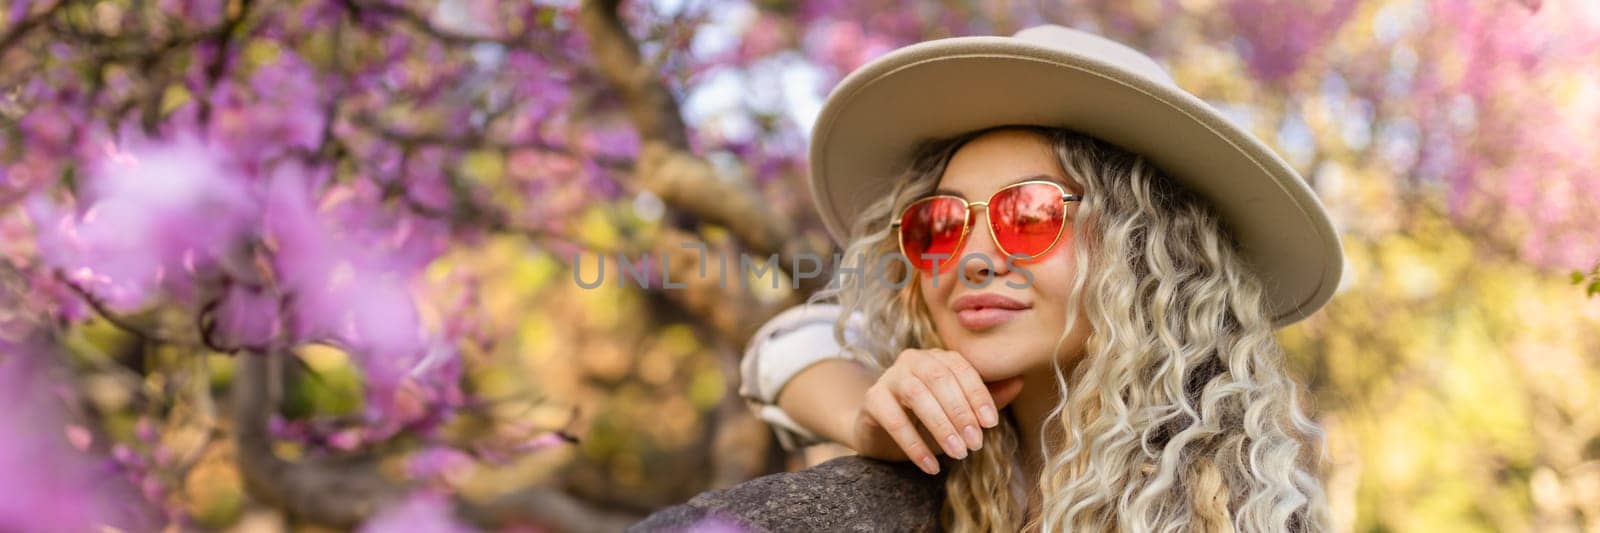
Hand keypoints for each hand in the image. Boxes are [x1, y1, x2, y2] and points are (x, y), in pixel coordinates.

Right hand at [847, 348, 1025, 474]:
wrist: (881, 434)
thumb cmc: (926, 420)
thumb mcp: (960, 412)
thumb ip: (987, 398)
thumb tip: (1020, 381)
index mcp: (938, 357)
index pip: (961, 368)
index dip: (977, 394)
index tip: (991, 424)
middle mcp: (913, 360)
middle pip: (939, 379)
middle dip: (961, 413)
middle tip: (975, 444)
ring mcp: (889, 377)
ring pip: (916, 395)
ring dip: (941, 426)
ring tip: (957, 454)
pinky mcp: (872, 399)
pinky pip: (893, 419)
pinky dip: (914, 444)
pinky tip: (929, 465)